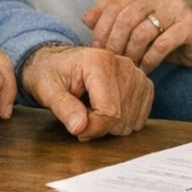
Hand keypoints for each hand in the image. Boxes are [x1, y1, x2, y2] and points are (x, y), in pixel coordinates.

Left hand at [22, 45, 153, 139]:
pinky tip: (107, 110)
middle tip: (81, 117)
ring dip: (110, 125)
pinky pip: (139, 117)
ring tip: (92, 110)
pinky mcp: (144, 85)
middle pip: (121, 118)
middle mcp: (124, 65)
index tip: (76, 129)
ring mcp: (137, 74)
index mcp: (100, 62)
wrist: (60, 62)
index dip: (92, 129)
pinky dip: (123, 121)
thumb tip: (80, 127)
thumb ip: (63, 107)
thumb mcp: (47, 89)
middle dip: (99, 127)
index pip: (108, 111)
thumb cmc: (52, 73)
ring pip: (131, 121)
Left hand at [84, 0, 191, 72]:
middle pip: (125, 18)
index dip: (101, 29)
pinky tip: (145, 70)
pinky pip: (161, 45)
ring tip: (128, 68)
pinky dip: (149, 61)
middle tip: (111, 62)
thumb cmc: (166, 34)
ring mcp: (178, 6)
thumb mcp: (138, 24)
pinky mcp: (190, 25)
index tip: (96, 50)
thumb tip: (86, 18)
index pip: (113, 5)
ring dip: (131, 55)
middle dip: (114, 44)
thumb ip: (113, 17)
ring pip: (142, 32)